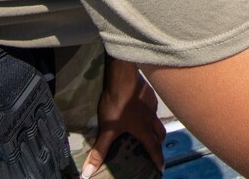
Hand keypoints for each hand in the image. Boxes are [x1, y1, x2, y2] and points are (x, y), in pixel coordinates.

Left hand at [81, 57, 164, 177]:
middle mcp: (151, 119)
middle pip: (160, 133)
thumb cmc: (117, 105)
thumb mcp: (107, 129)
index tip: (161, 168)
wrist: (124, 79)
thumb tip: (87, 174)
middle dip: (159, 142)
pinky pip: (153, 106)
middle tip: (154, 147)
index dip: (158, 159)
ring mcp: (151, 105)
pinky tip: (141, 108)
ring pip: (158, 119)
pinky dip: (150, 112)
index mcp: (143, 129)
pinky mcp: (150, 94)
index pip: (154, 148)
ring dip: (155, 126)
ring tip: (148, 127)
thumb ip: (99, 150)